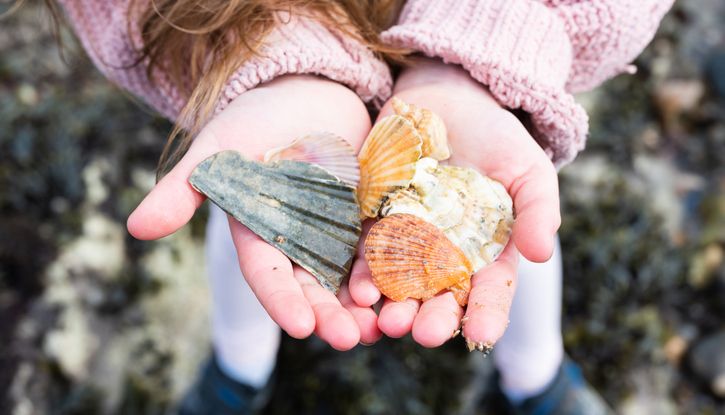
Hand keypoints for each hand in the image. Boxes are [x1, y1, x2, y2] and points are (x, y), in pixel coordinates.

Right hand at [127, 75, 380, 349]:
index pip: (267, 272)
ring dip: (365, 304)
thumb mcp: (219, 146)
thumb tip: (135, 229)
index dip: (281, 299)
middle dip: (328, 313)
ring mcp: (334, 229)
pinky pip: (381, 246)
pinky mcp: (368, 214)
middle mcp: (297, 238)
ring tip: (385, 328)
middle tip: (349, 339)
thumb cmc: (258, 115)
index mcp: (259, 229)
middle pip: (312, 283)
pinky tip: (408, 289)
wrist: (309, 90)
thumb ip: (184, 188)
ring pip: (348, 276)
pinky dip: (392, 269)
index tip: (300, 327)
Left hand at [349, 59, 560, 348]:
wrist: (446, 99)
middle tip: (426, 334)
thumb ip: (537, 209)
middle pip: (440, 296)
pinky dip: (363, 275)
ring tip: (389, 323)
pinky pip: (367, 254)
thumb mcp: (526, 168)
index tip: (482, 334)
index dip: (487, 313)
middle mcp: (445, 255)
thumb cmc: (495, 136)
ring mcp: (407, 241)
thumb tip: (541, 253)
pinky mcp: (374, 220)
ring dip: (393, 307)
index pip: (489, 291)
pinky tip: (359, 292)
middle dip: (434, 317)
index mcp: (486, 251)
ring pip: (400, 285)